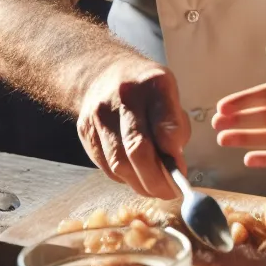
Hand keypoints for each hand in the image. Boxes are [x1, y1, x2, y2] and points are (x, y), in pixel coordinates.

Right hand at [77, 58, 190, 198]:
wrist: (102, 73)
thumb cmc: (144, 89)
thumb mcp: (169, 94)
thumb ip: (175, 126)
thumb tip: (175, 165)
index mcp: (153, 83)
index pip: (165, 120)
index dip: (173, 150)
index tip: (181, 169)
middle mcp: (124, 97)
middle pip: (137, 148)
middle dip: (156, 179)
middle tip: (170, 192)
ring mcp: (100, 115)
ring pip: (119, 163)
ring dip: (140, 184)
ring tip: (155, 189)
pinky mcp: (85, 131)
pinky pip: (106, 166)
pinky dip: (124, 178)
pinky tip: (135, 176)